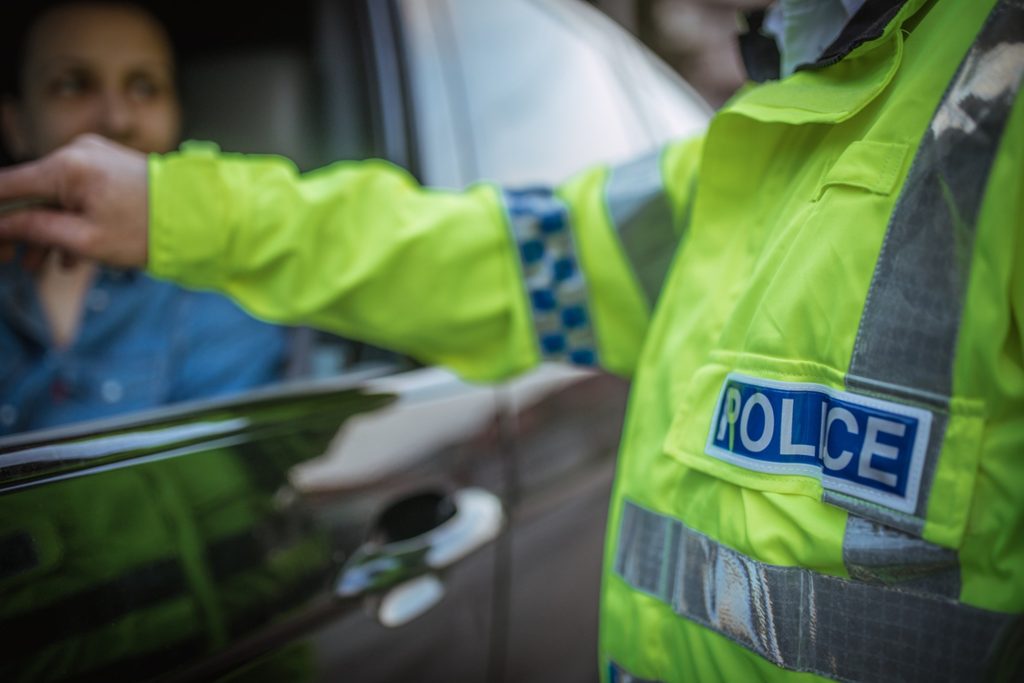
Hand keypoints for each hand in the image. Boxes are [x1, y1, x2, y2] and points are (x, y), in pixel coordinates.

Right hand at [0, 134, 149, 268]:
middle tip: (11, 260)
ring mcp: (95, 158)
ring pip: (55, 196)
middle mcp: (78, 153)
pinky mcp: (110, 168)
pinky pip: (77, 193)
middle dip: (19, 228)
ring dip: (46, 230)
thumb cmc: (148, 230)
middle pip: (31, 191)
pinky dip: (70, 220)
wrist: (202, 218)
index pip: (6, 186)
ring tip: (39, 265)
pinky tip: (70, 256)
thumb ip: (35, 230)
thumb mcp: (85, 239)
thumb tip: (1, 227)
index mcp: (67, 166)